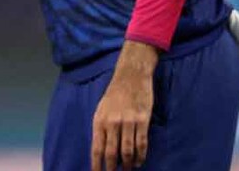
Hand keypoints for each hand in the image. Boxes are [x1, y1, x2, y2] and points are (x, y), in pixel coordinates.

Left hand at [91, 41, 157, 170]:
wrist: (130, 77)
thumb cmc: (114, 94)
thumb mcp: (101, 109)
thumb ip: (101, 128)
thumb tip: (101, 149)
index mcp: (99, 121)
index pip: (96, 148)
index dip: (97, 164)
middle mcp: (111, 123)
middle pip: (111, 153)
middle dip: (112, 168)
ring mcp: (127, 122)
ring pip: (127, 150)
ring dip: (128, 164)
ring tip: (128, 169)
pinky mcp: (142, 120)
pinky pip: (141, 143)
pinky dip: (140, 155)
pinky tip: (139, 161)